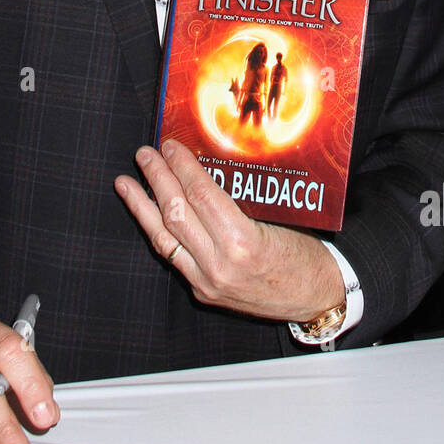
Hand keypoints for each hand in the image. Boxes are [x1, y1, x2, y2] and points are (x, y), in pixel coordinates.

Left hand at [115, 139, 343, 321]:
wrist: (318, 298)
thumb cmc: (306, 255)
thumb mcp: (280, 219)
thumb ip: (241, 200)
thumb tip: (208, 168)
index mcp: (243, 242)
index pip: (201, 195)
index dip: (181, 167)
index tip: (170, 146)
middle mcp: (220, 265)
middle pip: (177, 213)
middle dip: (156, 179)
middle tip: (144, 154)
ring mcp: (208, 282)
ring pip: (164, 239)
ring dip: (142, 207)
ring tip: (125, 183)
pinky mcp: (204, 293)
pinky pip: (174, 257)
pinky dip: (159, 232)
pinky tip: (148, 215)